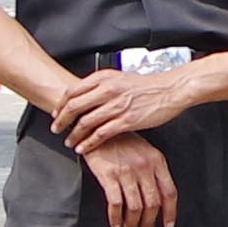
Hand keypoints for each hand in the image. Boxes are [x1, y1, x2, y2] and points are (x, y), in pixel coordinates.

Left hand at [48, 61, 195, 149]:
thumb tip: (87, 96)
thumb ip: (103, 85)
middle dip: (62, 121)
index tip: (57, 113)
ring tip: (70, 142)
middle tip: (56, 129)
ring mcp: (117, 106)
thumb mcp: (121, 78)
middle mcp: (108, 90)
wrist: (171, 89)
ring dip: (74, 134)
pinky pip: (101, 134)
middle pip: (75, 107)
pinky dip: (89, 143)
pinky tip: (84, 148)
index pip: (73, 91)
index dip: (61, 105)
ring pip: (86, 122)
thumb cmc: (149, 85)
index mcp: (105, 78)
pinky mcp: (127, 121)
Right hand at [80, 133, 176, 226]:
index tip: (168, 225)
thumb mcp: (144, 151)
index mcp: (157, 161)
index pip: (169, 192)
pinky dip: (116, 217)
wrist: (96, 126)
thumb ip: (153, 171)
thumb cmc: (121, 140)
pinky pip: (116, 203)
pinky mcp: (108, 175)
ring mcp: (127, 171)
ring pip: (135, 206)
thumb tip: (158, 198)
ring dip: (133, 224)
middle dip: (149, 223)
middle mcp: (145, 167)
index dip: (170, 212)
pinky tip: (115, 225)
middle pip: (152, 203)